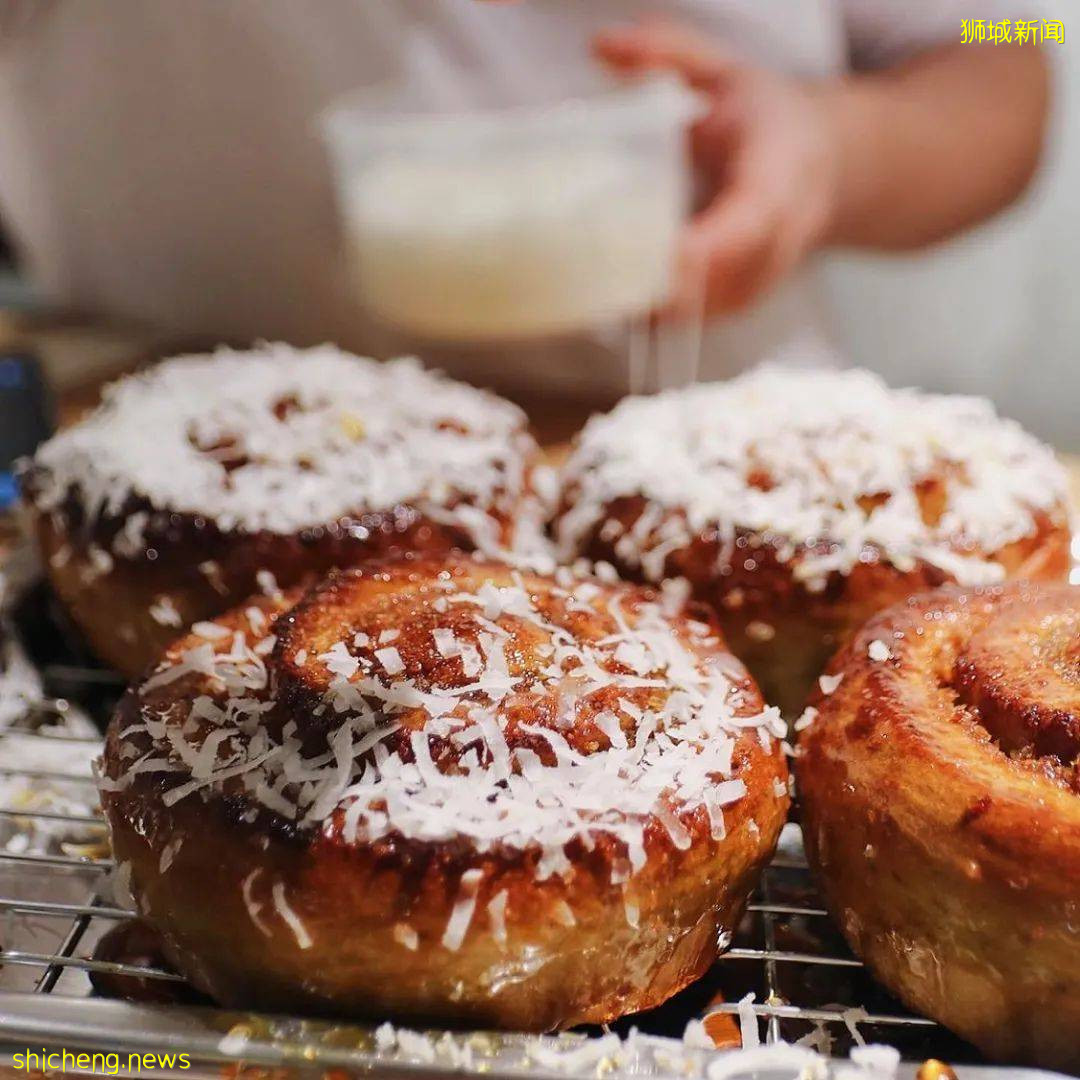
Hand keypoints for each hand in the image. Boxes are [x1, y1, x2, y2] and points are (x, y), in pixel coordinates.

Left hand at [594, 19, 838, 317]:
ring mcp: (767, 274)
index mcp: (780, 171)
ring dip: (656, 308)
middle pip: (726, 279)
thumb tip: (601, 44)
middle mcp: (784, 233)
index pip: (751, 220)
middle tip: (600, 283)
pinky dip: (662, 315)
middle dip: (665, 288)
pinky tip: (617, 302)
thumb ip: (666, 53)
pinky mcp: (745, 297)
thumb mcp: (723, 70)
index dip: (705, 248)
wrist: (827, 164)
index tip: (659, 256)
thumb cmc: (767, 117)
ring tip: (596, 294)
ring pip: (712, 308)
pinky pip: (704, 317)